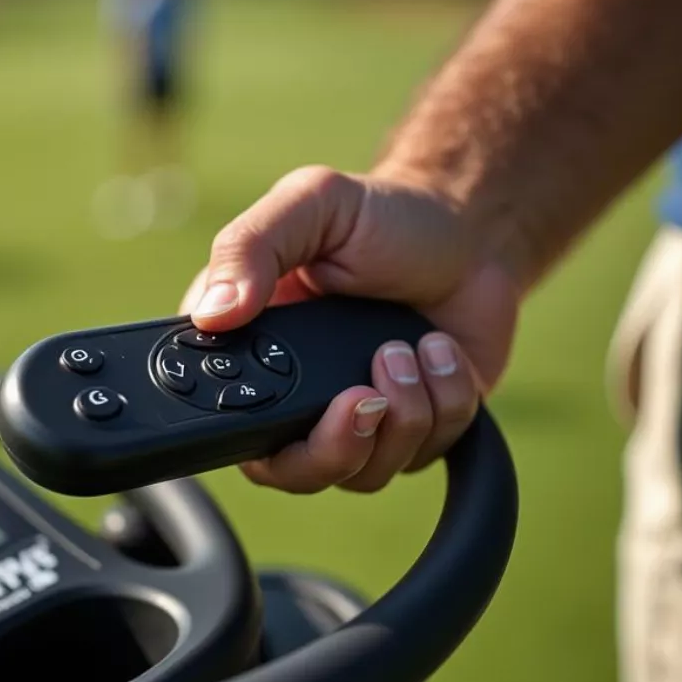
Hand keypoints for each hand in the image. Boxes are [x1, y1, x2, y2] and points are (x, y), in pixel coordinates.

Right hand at [179, 165, 518, 492]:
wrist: (468, 232)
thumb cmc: (379, 217)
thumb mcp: (308, 206)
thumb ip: (249, 248)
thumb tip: (212, 314)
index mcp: (252, 352)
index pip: (227, 427)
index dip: (257, 434)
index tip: (300, 396)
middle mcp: (298, 398)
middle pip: (295, 473)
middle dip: (337, 447)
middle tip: (367, 395)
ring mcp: (358, 421)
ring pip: (365, 475)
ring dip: (401, 414)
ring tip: (409, 346)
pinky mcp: (415, 431)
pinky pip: (426, 452)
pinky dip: (445, 403)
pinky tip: (441, 351)